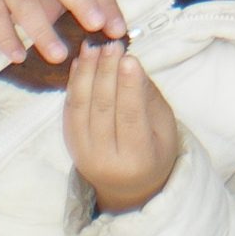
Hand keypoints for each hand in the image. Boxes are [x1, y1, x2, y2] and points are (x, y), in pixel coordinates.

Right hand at [0, 0, 126, 63]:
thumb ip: (72, 3)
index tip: (119, 29)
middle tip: (96, 26)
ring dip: (44, 30)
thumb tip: (103, 34)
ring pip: (26, 3)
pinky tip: (18, 57)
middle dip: (81, 1)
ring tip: (59, 55)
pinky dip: (7, 38)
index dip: (106, 2)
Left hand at [65, 40, 179, 213]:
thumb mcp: (165, 128)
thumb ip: (148, 98)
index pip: (130, 117)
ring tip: (93, 48)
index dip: (129, 86)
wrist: (128, 189)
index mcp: (137, 158)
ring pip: (80, 109)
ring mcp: (83, 155)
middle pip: (102, 110)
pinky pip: (69, 112)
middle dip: (106, 73)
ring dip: (86, 74)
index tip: (129, 57)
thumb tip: (130, 65)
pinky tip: (81, 64)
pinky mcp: (70, 146)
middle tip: (111, 45)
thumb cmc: (155, 153)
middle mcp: (105, 160)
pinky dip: (73, 85)